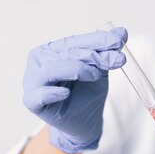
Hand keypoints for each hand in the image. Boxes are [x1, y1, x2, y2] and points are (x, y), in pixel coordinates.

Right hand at [23, 28, 126, 153]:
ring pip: (50, 69)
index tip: (120, 41)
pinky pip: (38, 95)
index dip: (98, 40)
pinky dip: (52, 92)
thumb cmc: (86, 93)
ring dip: (76, 70)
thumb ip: (106, 52)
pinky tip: (65, 93)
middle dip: (94, 55)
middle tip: (118, 59)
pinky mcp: (32, 102)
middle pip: (66, 53)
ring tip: (94, 75)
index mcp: (53, 49)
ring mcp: (33, 81)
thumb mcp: (100, 70)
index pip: (75, 41)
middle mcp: (40, 61)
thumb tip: (122, 32)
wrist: (83, 122)